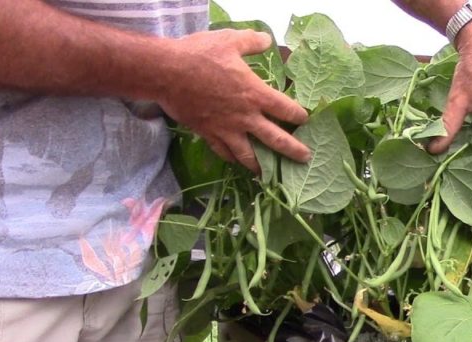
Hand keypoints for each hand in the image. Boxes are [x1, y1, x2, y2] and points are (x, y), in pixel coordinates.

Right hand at [158, 29, 310, 172]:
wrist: (165, 72)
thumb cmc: (200, 55)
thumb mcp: (230, 40)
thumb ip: (252, 42)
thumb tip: (267, 40)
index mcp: (255, 93)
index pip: (286, 109)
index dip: (299, 116)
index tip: (305, 119)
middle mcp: (245, 116)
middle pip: (276, 139)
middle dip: (293, 150)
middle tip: (305, 158)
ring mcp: (226, 129)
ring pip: (249, 154)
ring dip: (261, 164)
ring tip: (268, 172)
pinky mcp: (208, 134)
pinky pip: (224, 152)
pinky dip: (232, 158)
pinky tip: (236, 160)